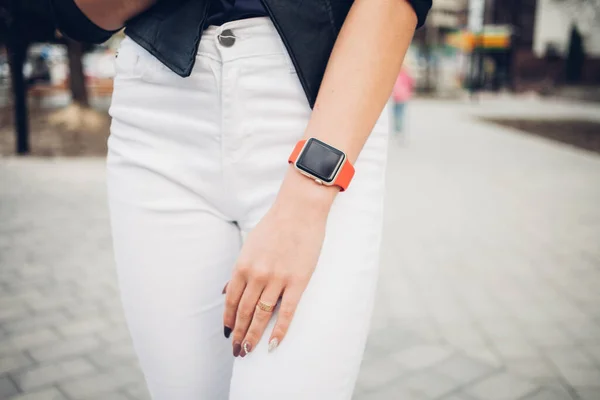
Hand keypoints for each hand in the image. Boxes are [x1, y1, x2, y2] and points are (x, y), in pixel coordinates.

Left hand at [223, 167, 337, 356]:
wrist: (300, 210)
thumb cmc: (274, 226)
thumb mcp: (249, 246)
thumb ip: (238, 271)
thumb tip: (224, 291)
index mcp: (242, 265)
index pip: (231, 301)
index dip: (228, 320)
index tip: (228, 334)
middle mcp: (256, 275)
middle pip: (243, 312)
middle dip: (238, 334)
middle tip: (236, 351)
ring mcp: (277, 279)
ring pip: (261, 316)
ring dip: (253, 336)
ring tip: (248, 351)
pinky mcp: (297, 281)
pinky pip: (286, 312)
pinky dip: (279, 331)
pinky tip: (272, 345)